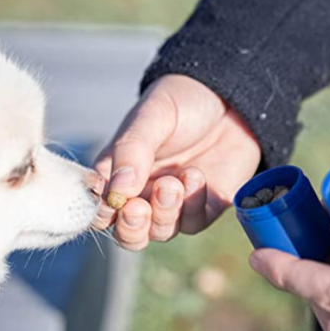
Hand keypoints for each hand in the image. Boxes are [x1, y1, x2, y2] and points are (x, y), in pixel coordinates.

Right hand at [94, 74, 260, 249]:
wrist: (229, 98)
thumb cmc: (182, 102)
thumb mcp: (152, 117)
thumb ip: (132, 151)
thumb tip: (118, 191)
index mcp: (117, 173)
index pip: (100, 207)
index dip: (103, 211)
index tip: (114, 198)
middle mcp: (142, 193)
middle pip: (127, 233)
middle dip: (132, 227)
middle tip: (139, 208)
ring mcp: (172, 203)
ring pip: (160, 232)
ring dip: (165, 212)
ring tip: (174, 181)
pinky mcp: (203, 207)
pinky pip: (192, 222)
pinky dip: (192, 206)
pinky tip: (195, 177)